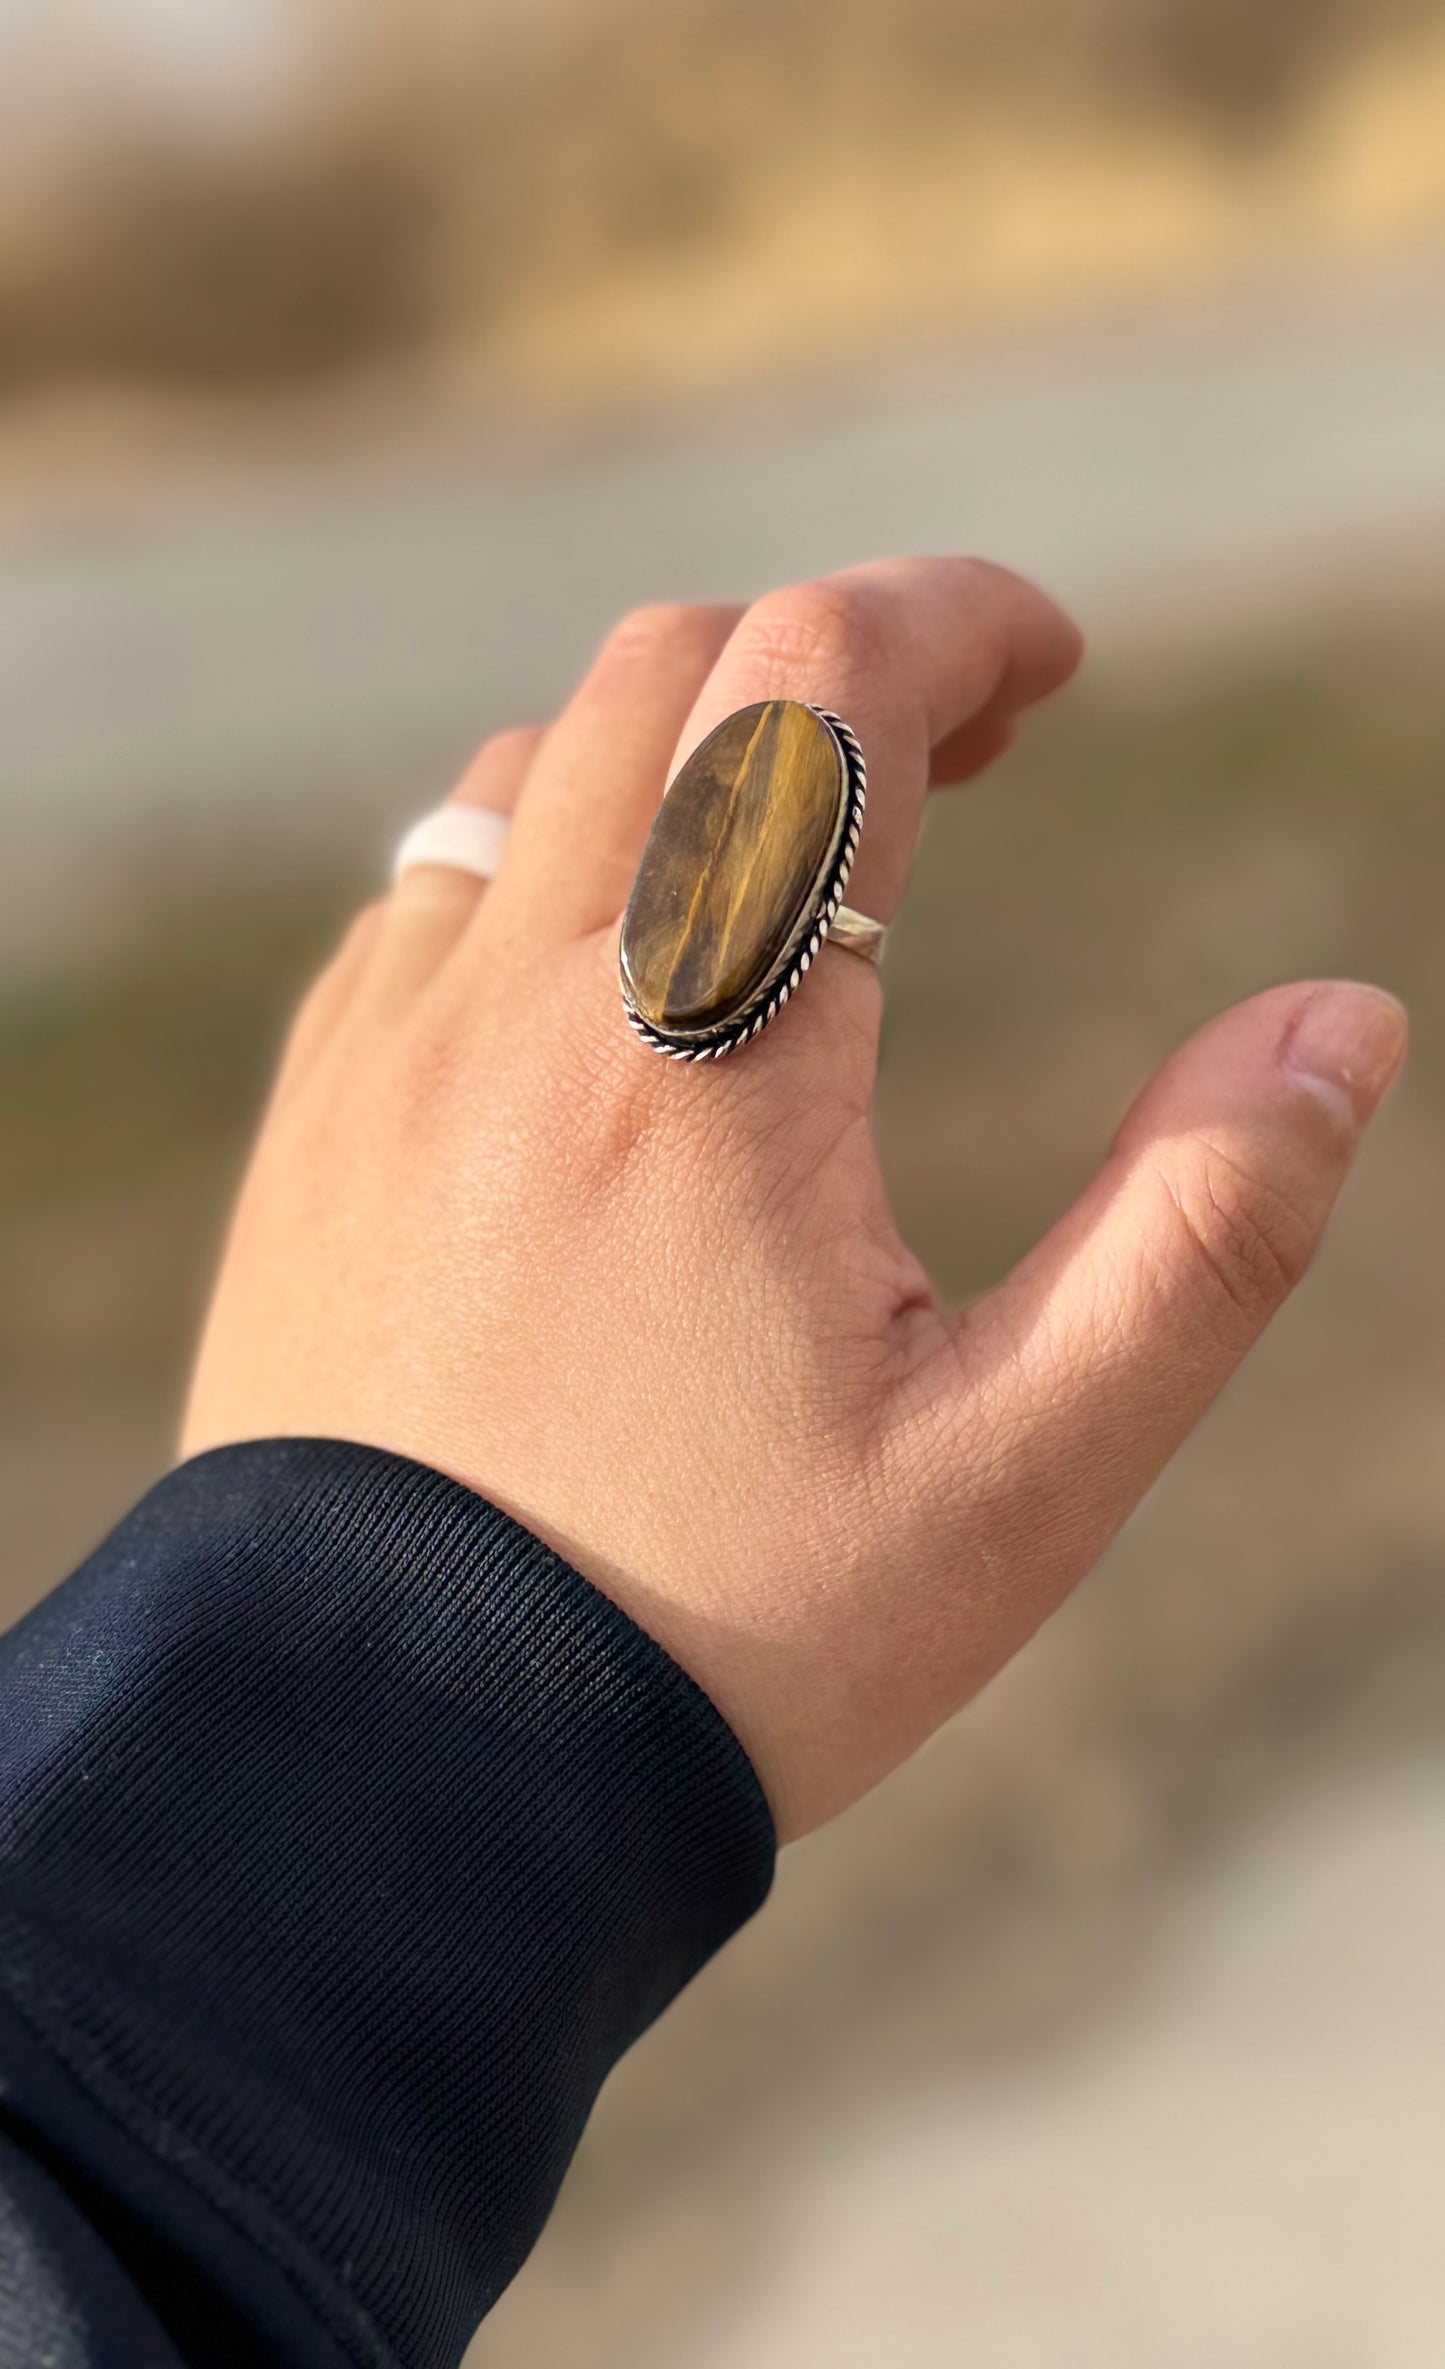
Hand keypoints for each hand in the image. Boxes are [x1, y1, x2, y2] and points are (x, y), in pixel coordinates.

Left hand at [182, 561, 1406, 1839]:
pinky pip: (430, 885)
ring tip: (809, 867)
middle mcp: (522, 1000)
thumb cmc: (726, 1639)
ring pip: (537, 758)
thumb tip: (1344, 1024)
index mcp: (707, 1049)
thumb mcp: (1024, 1473)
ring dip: (691, 747)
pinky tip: (630, 979)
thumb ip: (1204, 1230)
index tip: (1052, 666)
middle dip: (843, 659)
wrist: (395, 1777)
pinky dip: (553, 848)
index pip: (830, 681)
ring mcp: (389, 1047)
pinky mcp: (317, 1118)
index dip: (965, 620)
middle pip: (682, 664)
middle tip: (964, 757)